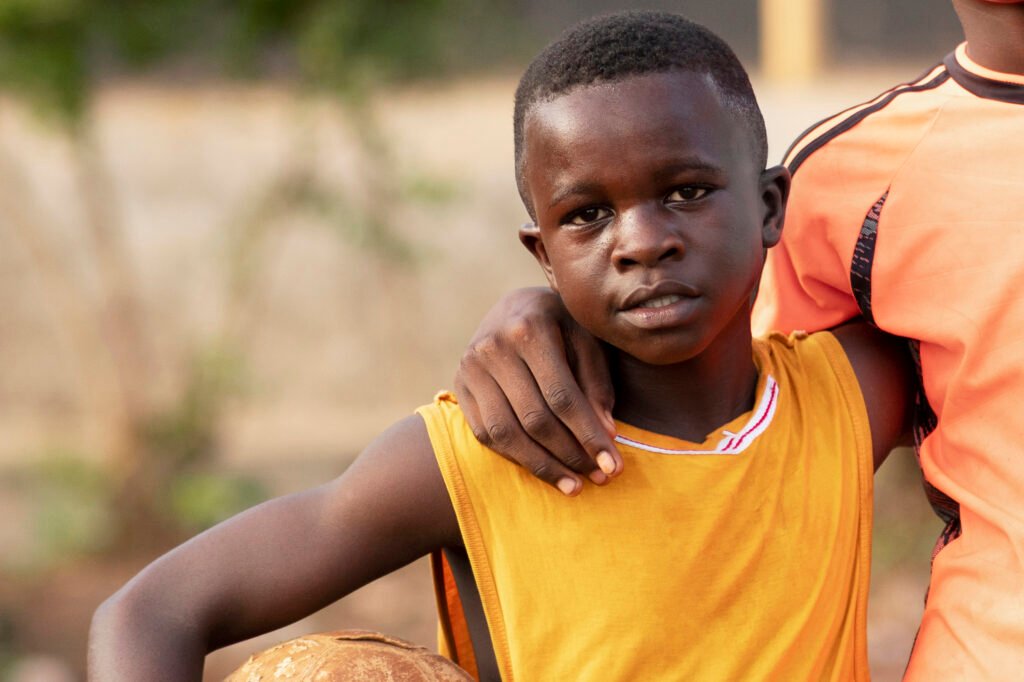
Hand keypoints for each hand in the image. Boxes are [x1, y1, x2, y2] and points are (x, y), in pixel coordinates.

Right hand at [453, 287, 621, 494]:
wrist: (514, 306)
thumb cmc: (562, 325)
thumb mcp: (587, 339)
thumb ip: (597, 384)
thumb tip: (606, 435)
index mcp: (529, 329)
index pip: (562, 395)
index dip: (588, 435)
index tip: (613, 465)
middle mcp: (493, 347)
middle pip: (535, 418)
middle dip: (571, 454)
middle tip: (600, 478)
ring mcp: (471, 368)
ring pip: (506, 433)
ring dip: (543, 466)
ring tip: (575, 485)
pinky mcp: (460, 386)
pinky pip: (487, 434)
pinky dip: (517, 457)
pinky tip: (545, 469)